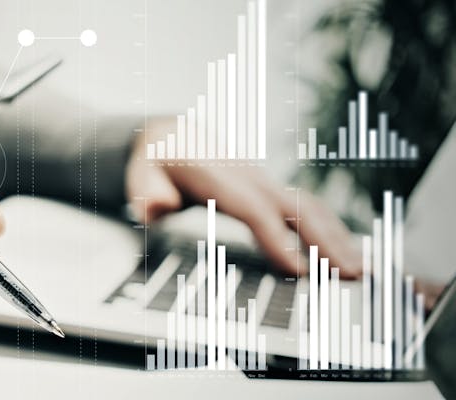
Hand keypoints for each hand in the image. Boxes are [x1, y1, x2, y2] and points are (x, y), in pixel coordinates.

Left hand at [126, 118, 360, 276]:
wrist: (173, 134)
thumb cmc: (156, 159)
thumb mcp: (139, 171)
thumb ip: (145, 191)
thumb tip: (155, 207)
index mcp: (221, 177)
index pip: (255, 210)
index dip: (277, 238)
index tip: (299, 269)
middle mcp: (251, 178)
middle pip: (296, 208)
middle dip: (325, 241)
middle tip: (350, 275)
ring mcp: (265, 182)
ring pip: (309, 207)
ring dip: (337, 237)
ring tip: (360, 271)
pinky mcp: (271, 190)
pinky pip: (307, 209)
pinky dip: (331, 229)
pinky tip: (348, 252)